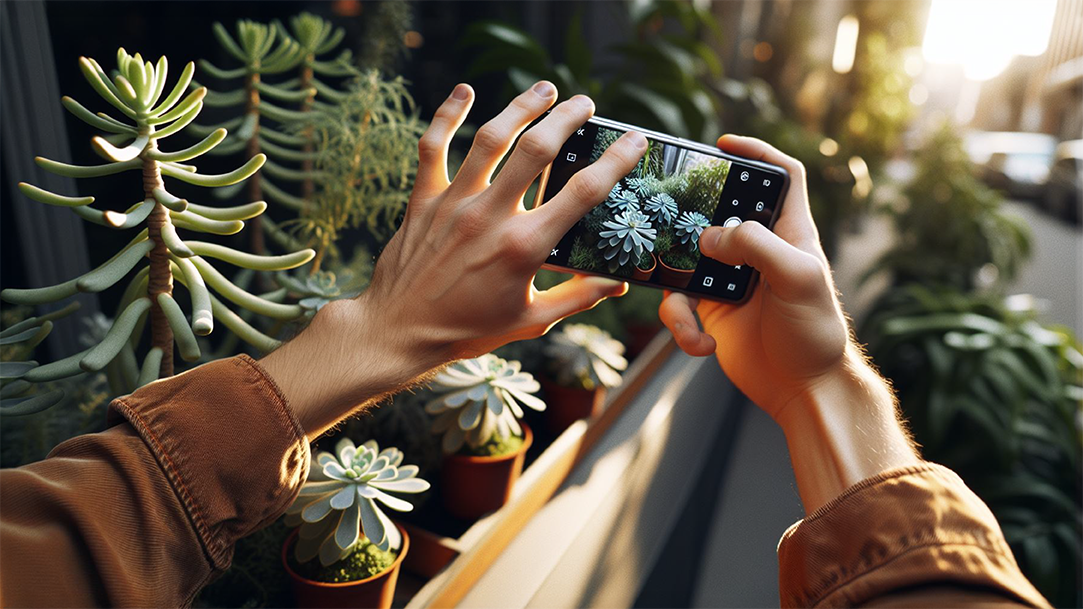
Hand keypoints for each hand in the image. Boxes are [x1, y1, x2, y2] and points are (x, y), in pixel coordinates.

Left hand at [263, 82, 646, 437]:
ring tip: (545, 89)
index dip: (615, 161)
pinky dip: (446, 115)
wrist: (398, 333)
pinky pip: (433, 147)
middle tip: (586, 103)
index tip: (634, 140)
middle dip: (568, 118)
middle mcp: (490, 217)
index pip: (582, 193)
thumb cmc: (467, 330)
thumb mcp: (530, 322)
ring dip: (521, 106)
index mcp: (523, 247)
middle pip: (537, 150)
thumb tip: (616, 284)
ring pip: (491, 138)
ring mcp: (454, 203)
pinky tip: (464, 91)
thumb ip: (577, 299)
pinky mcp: (423, 199)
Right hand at [658, 136, 916, 512]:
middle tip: (666, 220)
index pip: (781, 177)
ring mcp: (729, 280)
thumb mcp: (798, 279)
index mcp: (788, 233)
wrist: (802, 391)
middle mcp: (756, 251)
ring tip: (690, 319)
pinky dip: (681, 327)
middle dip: (688, 218)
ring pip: (683, 263)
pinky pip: (677, 306)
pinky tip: (703, 346)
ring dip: (677, 292)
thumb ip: (757, 246)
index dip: (758, 153)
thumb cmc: (815, 332)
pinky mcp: (709, 311)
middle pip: (715, 213)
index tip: (723, 144)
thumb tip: (710, 234)